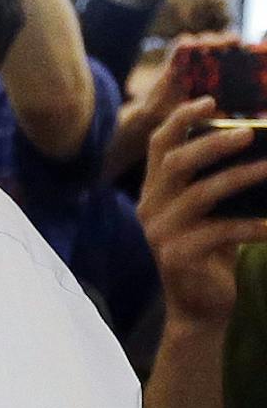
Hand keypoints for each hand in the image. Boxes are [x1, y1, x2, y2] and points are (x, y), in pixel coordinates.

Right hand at [137, 90, 266, 330]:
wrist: (201, 307)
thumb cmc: (213, 251)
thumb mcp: (210, 210)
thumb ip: (217, 179)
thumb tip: (255, 140)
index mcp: (155, 190)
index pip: (160, 144)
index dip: (182, 118)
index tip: (211, 100)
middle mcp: (151, 207)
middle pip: (175, 163)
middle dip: (213, 144)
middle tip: (249, 132)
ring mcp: (161, 232)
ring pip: (200, 194)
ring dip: (240, 177)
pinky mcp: (178, 256)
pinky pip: (220, 232)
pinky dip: (251, 226)